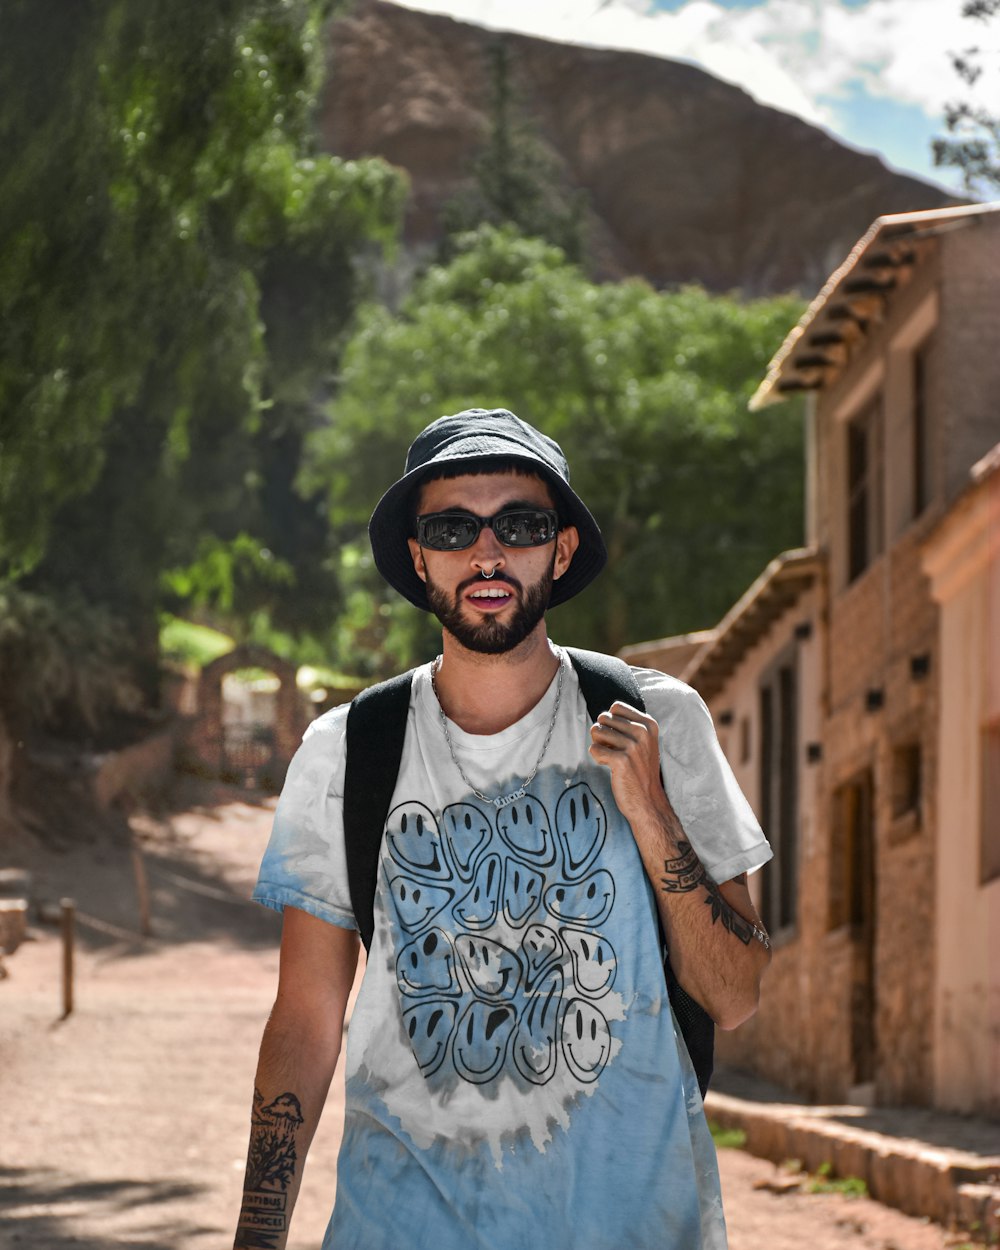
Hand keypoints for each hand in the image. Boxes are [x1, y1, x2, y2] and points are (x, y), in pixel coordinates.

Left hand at [588, 701, 672, 832]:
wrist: (648, 801)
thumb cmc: (640, 770)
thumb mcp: (643, 742)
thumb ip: (627, 725)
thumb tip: (602, 716)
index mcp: (648, 724)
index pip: (616, 707)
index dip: (611, 722)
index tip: (620, 738)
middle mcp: (642, 732)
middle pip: (603, 718)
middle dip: (603, 734)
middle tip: (614, 750)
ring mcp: (633, 746)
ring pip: (596, 732)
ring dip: (600, 746)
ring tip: (613, 759)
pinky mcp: (621, 760)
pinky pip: (594, 749)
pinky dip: (597, 758)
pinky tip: (610, 767)